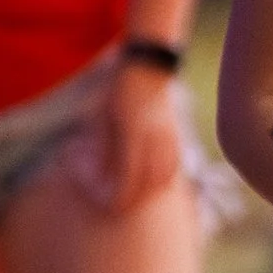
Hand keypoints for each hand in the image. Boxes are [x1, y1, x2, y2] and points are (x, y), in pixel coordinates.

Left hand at [66, 61, 182, 215]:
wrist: (147, 65)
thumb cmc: (117, 89)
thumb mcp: (101, 114)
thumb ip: (102, 145)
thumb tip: (98, 173)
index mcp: (132, 131)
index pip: (130, 175)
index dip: (121, 195)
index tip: (112, 207)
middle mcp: (153, 135)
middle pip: (150, 179)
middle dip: (136, 198)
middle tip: (121, 207)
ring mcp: (167, 134)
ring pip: (165, 173)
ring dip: (152, 189)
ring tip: (138, 198)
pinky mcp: (174, 133)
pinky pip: (173, 163)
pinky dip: (164, 177)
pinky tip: (155, 182)